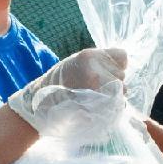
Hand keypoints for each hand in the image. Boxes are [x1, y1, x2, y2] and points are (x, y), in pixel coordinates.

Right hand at [8, 48, 126, 133]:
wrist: (40, 104)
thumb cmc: (59, 83)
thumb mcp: (76, 63)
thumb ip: (97, 62)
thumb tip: (120, 67)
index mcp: (89, 56)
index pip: (122, 56)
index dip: (117, 65)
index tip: (109, 71)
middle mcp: (94, 70)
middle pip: (122, 75)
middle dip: (115, 82)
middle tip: (98, 88)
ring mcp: (95, 89)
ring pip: (121, 91)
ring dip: (114, 96)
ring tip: (97, 98)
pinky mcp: (96, 106)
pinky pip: (116, 105)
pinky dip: (111, 107)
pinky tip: (97, 107)